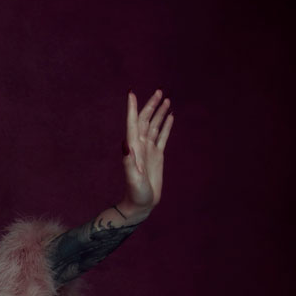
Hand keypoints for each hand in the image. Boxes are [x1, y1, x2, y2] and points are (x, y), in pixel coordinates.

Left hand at [119, 89, 172, 219]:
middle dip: (151, 106)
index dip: (132, 109)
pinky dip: (165, 126)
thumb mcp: (133, 178)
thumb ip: (129, 162)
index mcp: (133, 148)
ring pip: (154, 126)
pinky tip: (170, 117)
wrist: (141, 203)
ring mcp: (149, 150)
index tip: (131, 93)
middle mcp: (140, 146)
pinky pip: (162, 137)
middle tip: (159, 92)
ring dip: (159, 113)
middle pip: (145, 120)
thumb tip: (126, 145)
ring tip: (166, 99)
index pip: (132, 124)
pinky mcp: (157, 156)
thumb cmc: (135, 193)